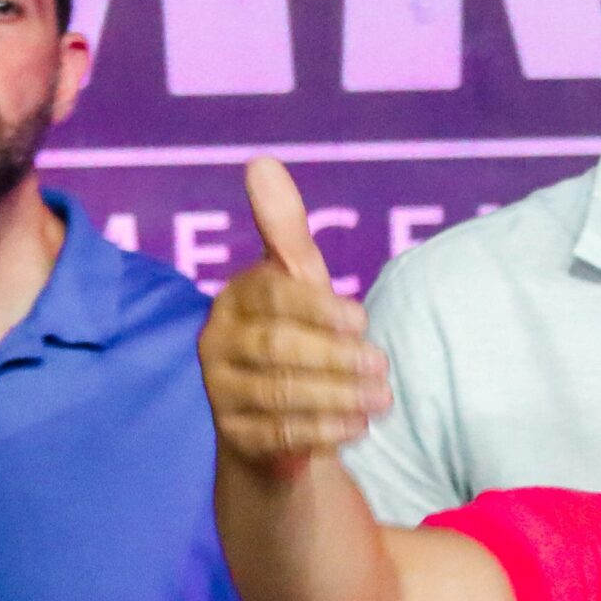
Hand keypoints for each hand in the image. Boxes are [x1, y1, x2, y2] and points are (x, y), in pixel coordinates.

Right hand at [198, 157, 392, 470]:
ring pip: (280, 391)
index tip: (363, 320)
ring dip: (338, 395)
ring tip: (382, 399)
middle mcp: (218, 344)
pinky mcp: (236, 438)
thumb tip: (262, 162)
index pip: (270, 293)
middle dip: (336, 356)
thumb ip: (285, 231)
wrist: (277, 430)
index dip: (318, 306)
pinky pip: (280, 433)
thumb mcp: (299, 287)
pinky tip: (359, 427)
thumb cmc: (296, 344)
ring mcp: (222, 393)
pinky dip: (325, 430)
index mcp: (236, 300)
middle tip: (383, 367)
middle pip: (276, 346)